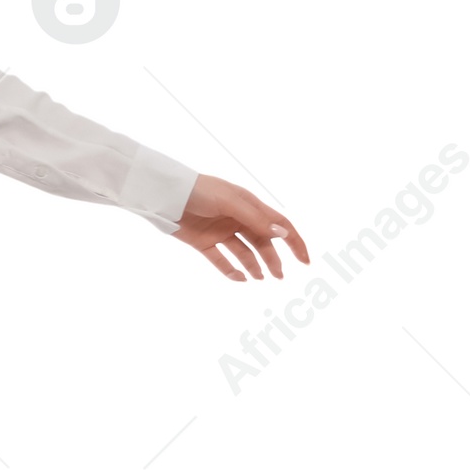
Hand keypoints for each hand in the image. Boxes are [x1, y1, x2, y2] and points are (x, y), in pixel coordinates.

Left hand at [171, 174, 309, 281]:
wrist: (165, 194)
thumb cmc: (199, 190)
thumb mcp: (230, 202)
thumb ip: (255, 219)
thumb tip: (282, 233)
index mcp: (249, 205)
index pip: (278, 224)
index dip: (293, 241)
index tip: (304, 261)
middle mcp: (237, 219)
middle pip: (262, 242)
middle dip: (272, 259)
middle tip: (279, 276)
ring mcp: (220, 231)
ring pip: (244, 253)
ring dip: (254, 265)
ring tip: (260, 278)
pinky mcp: (203, 243)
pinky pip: (221, 260)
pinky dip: (231, 270)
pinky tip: (240, 278)